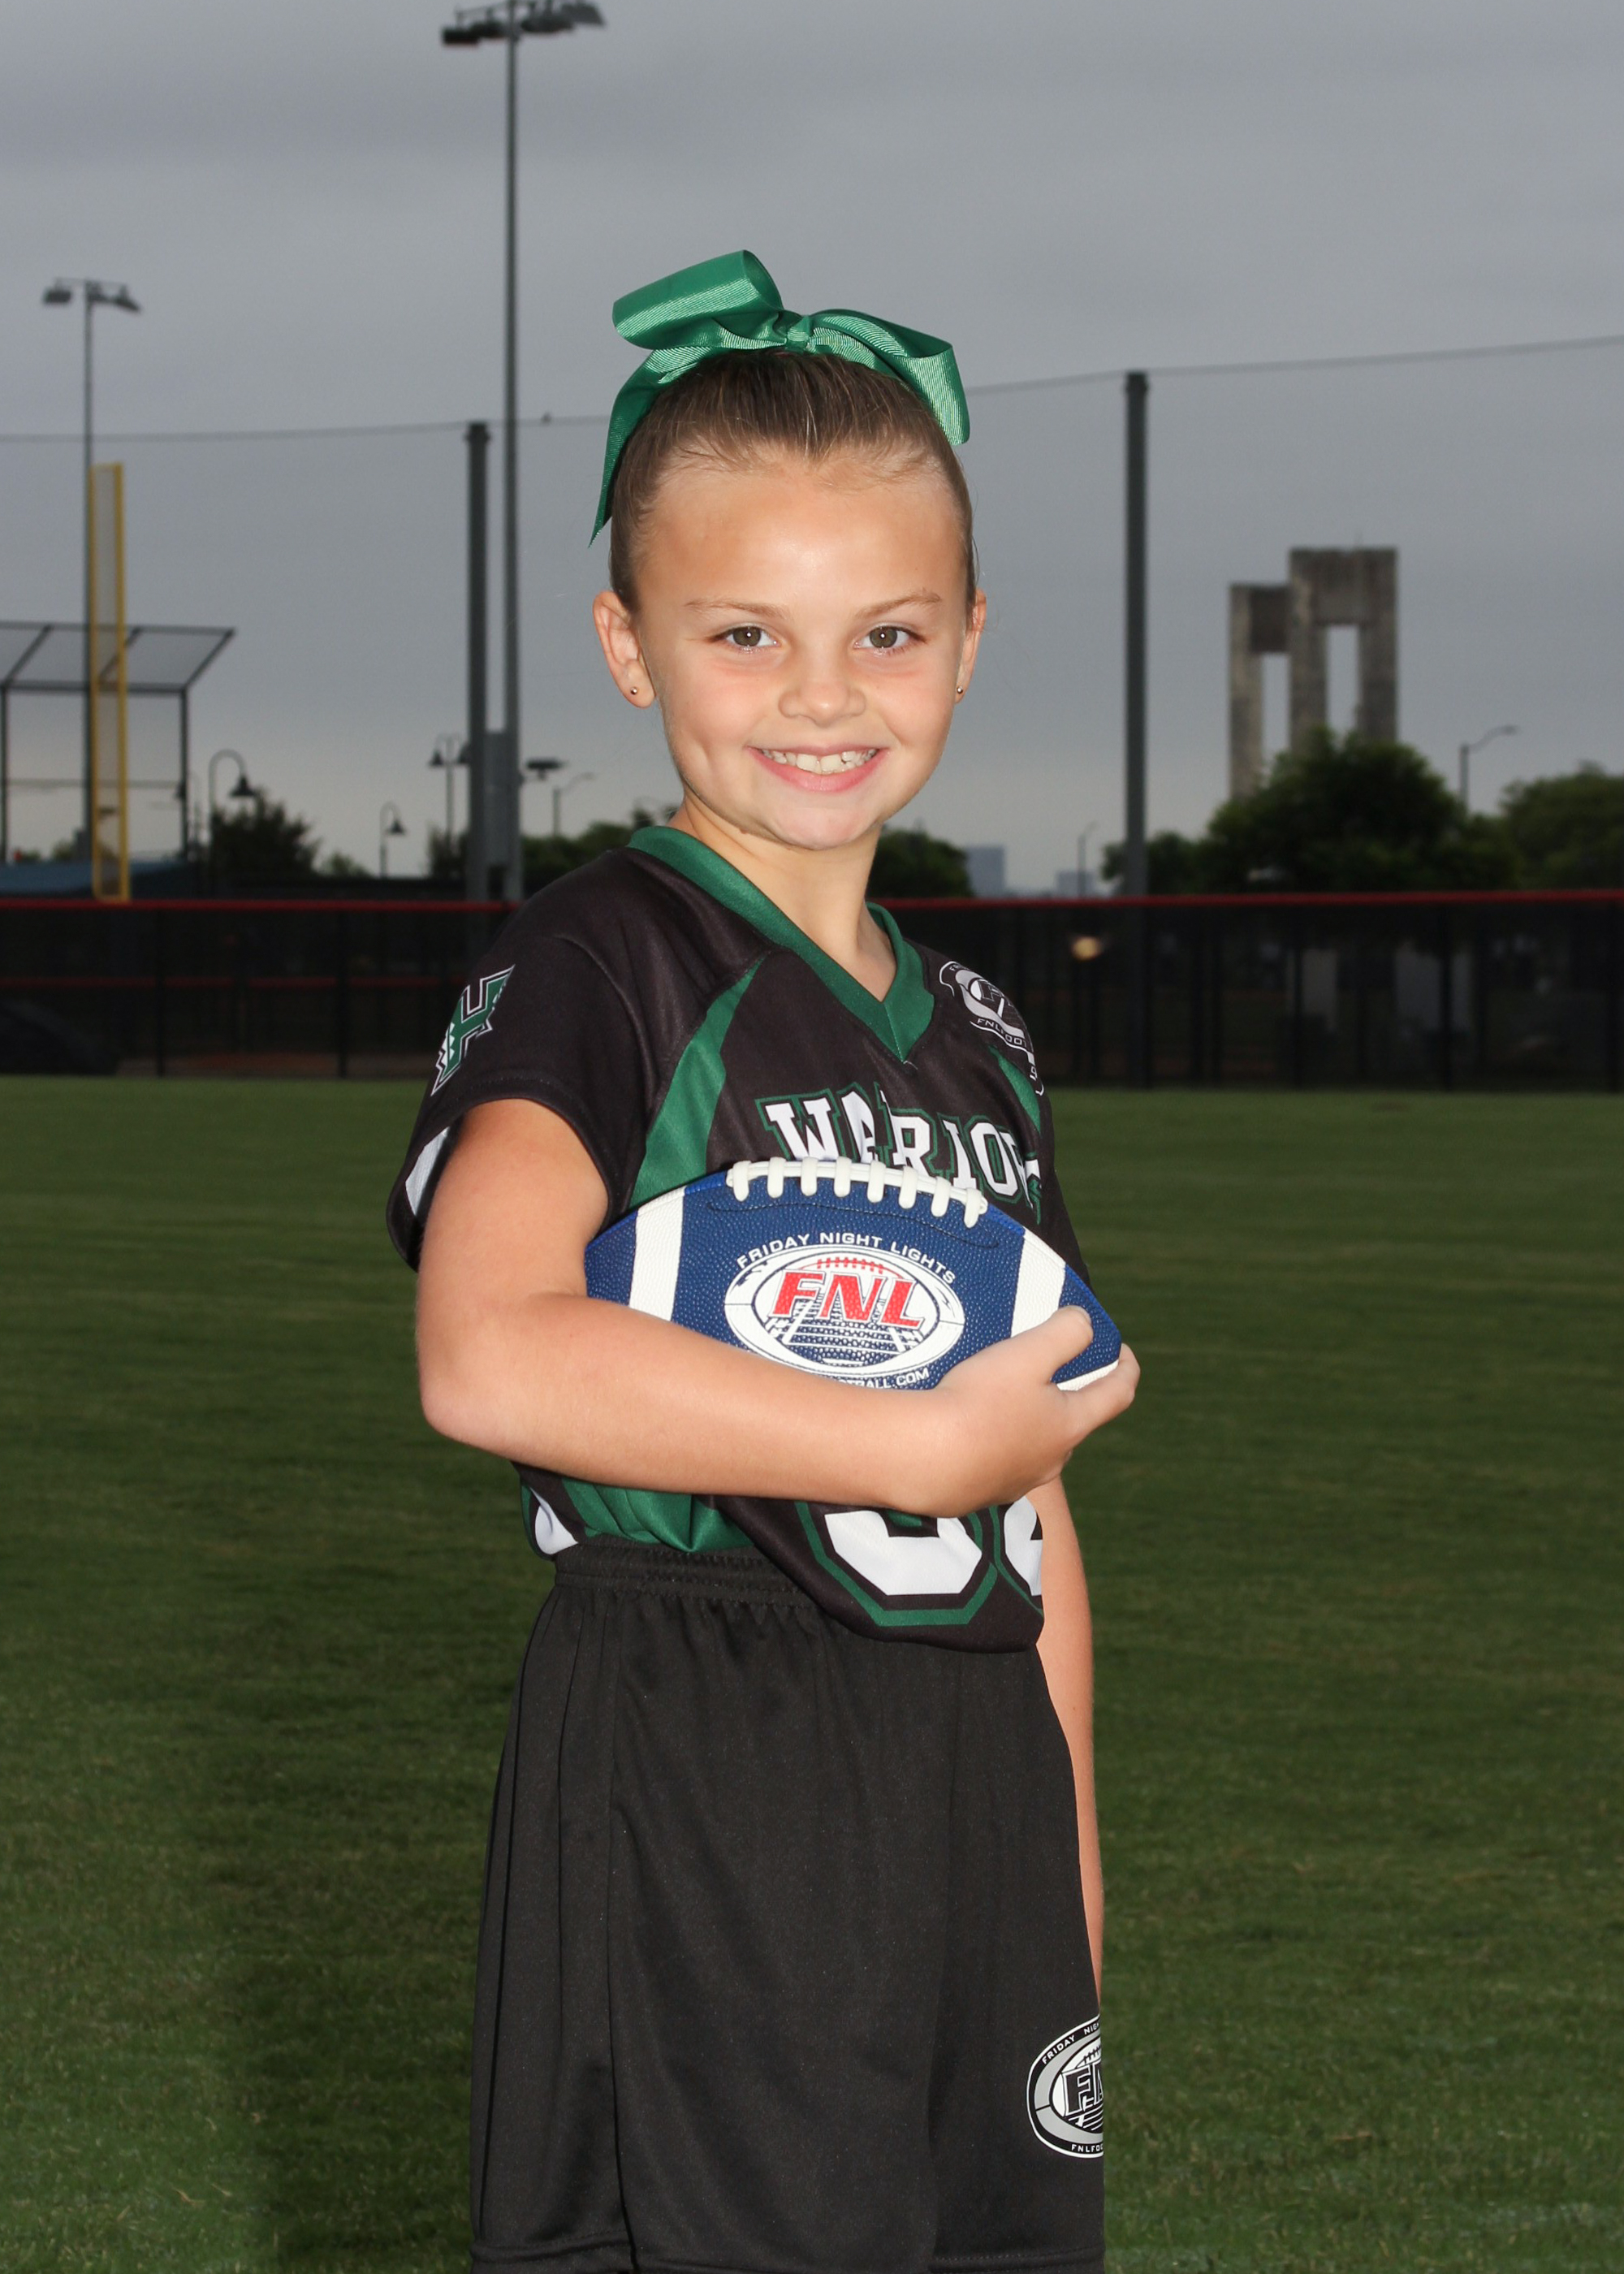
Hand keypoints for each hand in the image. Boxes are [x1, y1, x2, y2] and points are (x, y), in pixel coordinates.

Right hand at [897, 1310, 1138, 1517]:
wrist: (923, 1460)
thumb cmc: (979, 1403)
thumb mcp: (1027, 1354)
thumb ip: (1066, 1333)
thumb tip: (1084, 1324)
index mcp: (1070, 1425)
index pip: (1117, 1394)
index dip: (1126, 1368)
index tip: (1121, 1350)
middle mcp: (1052, 1459)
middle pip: (1073, 1420)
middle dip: (1066, 1392)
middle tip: (1043, 1365)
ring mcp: (1019, 1479)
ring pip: (1035, 1441)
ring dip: (1028, 1416)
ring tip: (999, 1391)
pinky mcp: (985, 1490)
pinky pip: (999, 1458)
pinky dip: (995, 1438)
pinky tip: (968, 1423)